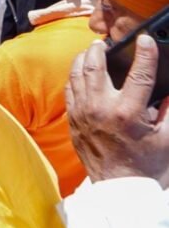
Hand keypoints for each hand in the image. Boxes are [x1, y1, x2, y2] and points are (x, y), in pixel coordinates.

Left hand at [66, 36, 168, 186]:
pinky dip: (75, 77)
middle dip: (100, 49)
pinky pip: (69, 90)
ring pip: (77, 75)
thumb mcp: (167, 135)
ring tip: (91, 51)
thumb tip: (168, 87)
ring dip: (83, 59)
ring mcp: (82, 114)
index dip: (145, 53)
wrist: (120, 187)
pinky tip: (81, 71)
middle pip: (95, 66)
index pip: (139, 74)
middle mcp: (100, 109)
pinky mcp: (73, 120)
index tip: (145, 39)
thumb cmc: (147, 163)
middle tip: (105, 41)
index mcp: (127, 113)